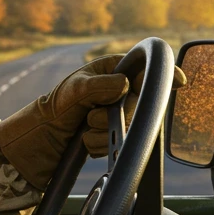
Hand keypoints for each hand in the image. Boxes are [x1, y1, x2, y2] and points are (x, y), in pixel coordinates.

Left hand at [0, 54, 186, 187]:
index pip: (144, 69)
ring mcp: (115, 115)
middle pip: (142, 102)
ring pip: (131, 126)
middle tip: (92, 115)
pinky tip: (84, 142)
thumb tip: (124, 85)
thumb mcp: (73, 91)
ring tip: (83, 128)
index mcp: (111, 71)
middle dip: (118, 113)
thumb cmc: (51, 110)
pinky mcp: (111, 136)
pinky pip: (118, 143)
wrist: (35, 144)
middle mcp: (117, 91)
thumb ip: (99, 86)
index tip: (178, 80)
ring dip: (104, 131)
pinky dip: (100, 145)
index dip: (164, 74)